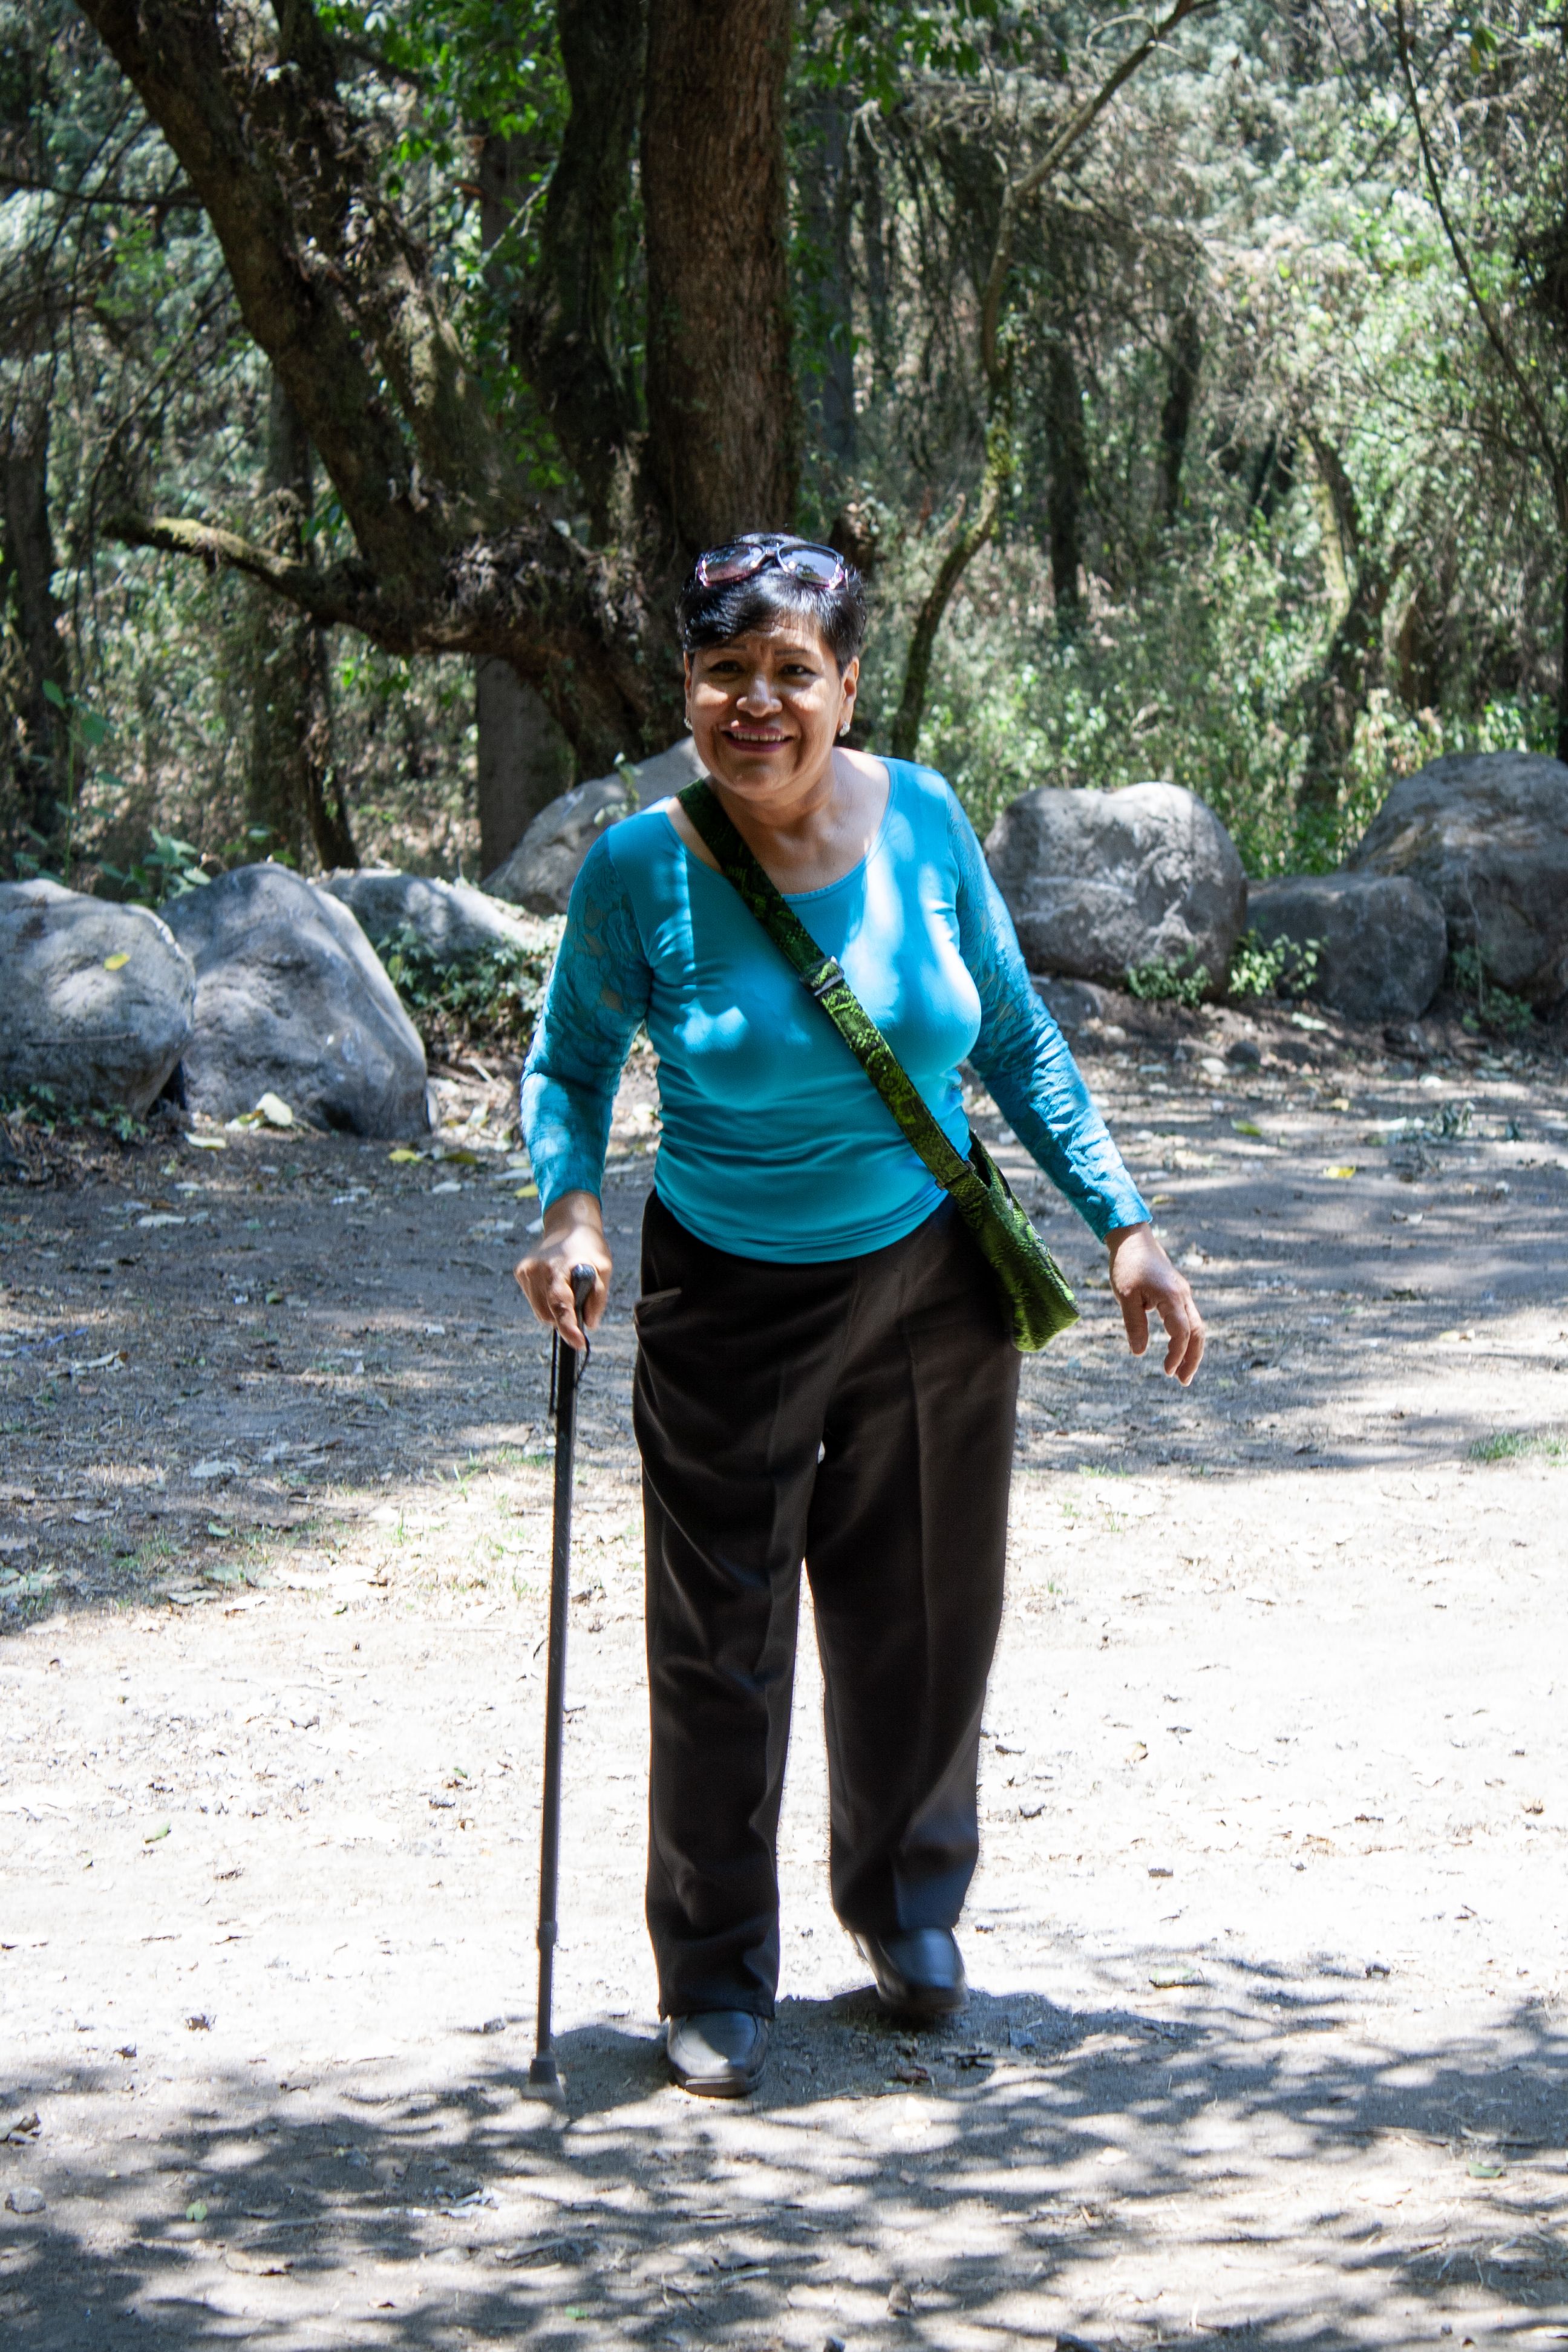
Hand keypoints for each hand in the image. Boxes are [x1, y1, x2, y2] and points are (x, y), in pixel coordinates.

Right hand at [514, 1190, 611, 1351]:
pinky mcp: (520, 1272)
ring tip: (567, 1289)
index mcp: (561, 1267)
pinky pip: (534, 1302)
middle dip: (566, 1318)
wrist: (568, 1225)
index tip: (579, 1343)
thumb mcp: (604, 1268)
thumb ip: (598, 1297)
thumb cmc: (589, 1248)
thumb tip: (589, 1324)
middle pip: (550, 1314)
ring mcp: (527, 1271)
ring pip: (541, 1312)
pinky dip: (546, 1301)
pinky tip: (555, 1283)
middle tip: (580, 1303)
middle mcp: (539, 1269)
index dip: (569, 1327)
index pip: (561, 1304)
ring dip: (556, 1311)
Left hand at [1107, 1221, 1203, 1384]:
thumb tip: (1140, 1353)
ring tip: (1182, 1372)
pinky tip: (1177, 1350)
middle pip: (1197, 1332)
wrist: (1132, 1238)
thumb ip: (1134, 1324)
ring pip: (1196, 1326)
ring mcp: (1183, 1294)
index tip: (1166, 1371)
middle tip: (1182, 1381)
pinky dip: (1187, 1337)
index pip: (1181, 1332)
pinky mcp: (1178, 1293)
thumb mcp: (1125, 1296)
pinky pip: (1188, 1319)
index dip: (1177, 1354)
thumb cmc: (1127, 1264)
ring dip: (1192, 1350)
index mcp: (1171, 1296)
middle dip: (1193, 1358)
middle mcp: (1183, 1296)